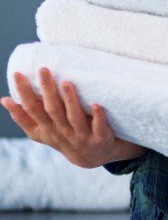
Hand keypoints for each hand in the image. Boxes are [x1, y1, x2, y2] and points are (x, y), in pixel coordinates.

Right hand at [0, 67, 145, 167]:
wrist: (94, 157)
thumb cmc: (64, 136)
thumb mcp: (42, 131)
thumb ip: (25, 117)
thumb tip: (4, 99)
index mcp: (46, 129)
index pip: (31, 110)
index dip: (23, 94)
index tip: (18, 74)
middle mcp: (61, 132)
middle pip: (51, 110)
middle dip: (46, 90)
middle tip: (43, 69)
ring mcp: (80, 136)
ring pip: (73, 117)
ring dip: (70, 100)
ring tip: (66, 82)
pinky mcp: (99, 138)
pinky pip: (98, 126)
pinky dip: (97, 116)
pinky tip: (96, 104)